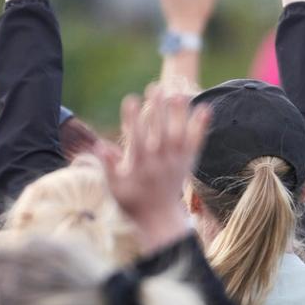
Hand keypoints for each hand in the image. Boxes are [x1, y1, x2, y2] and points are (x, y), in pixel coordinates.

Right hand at [98, 88, 204, 255]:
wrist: (160, 218)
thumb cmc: (132, 201)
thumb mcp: (114, 187)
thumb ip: (108, 166)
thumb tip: (100, 145)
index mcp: (139, 165)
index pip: (136, 137)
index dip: (133, 118)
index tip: (131, 99)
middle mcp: (159, 161)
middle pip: (159, 130)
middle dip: (157, 108)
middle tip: (155, 87)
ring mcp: (176, 162)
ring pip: (179, 134)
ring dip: (179, 113)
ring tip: (178, 92)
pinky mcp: (188, 162)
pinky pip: (196, 143)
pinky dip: (201, 126)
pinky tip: (205, 108)